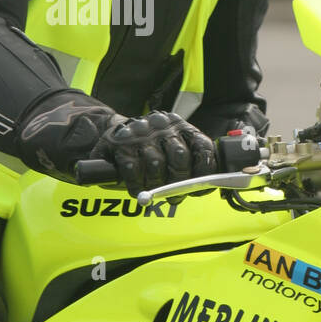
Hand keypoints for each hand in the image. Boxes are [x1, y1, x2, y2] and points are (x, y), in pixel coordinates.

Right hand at [89, 110, 216, 197]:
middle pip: (180, 156)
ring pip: (156, 164)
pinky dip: (137, 185)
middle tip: (175, 195)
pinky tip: (137, 187)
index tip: (203, 186)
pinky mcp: (120, 143)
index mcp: (181, 127)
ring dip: (155, 184)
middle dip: (179, 181)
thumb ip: (190, 164)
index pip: (202, 146)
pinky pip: (133, 170)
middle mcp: (163, 126)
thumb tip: (204, 187)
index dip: (205, 169)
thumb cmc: (149, 150)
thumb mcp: (171, 150)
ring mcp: (141, 133)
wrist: (114, 135)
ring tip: (152, 189)